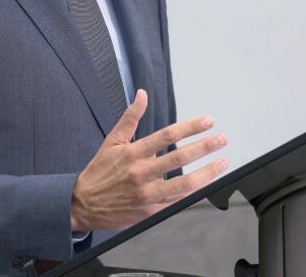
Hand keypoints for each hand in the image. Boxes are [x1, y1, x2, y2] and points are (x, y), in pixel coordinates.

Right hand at [69, 89, 228, 230]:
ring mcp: (147, 195)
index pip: (167, 136)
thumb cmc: (99, 171)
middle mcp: (141, 173)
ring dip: (207, 172)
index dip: (190, 127)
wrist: (83, 205)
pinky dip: (194, 194)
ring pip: (184, 184)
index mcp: (132, 153)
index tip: (207, 121)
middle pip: (180, 158)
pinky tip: (207, 185)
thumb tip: (142, 95)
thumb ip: (130, 117)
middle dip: (205, 147)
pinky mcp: (150, 212)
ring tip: (222, 162)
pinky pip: (177, 202)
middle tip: (221, 139)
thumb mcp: (111, 141)